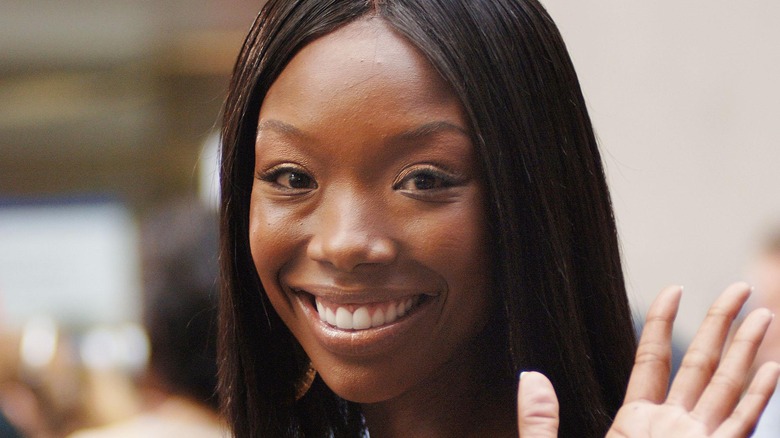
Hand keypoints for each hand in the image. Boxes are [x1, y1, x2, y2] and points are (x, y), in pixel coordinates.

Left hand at [517, 282, 779, 436]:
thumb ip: (541, 421)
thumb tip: (529, 376)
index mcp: (634, 423)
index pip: (653, 359)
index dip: (665, 323)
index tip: (676, 289)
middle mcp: (672, 429)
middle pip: (701, 364)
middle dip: (722, 325)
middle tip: (742, 287)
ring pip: (728, 386)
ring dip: (748, 350)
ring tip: (763, 313)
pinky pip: (741, 423)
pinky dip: (758, 397)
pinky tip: (772, 368)